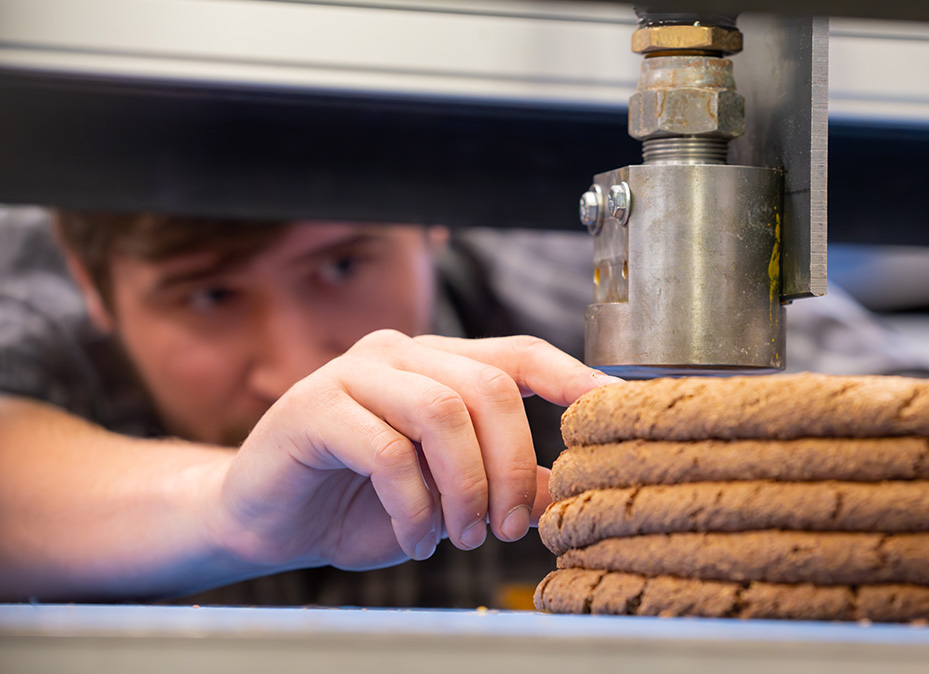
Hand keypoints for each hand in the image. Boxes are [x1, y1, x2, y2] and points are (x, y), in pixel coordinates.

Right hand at [207, 331, 620, 571]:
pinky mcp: (313, 407)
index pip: (519, 354)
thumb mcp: (449, 497)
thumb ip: (508, 483)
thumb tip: (573, 489)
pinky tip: (414, 537)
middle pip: (488, 387)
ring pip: (442, 412)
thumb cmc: (361, 503)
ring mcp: (354, 373)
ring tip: (460, 537)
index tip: (614, 406)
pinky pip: (386, 451)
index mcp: (441, 364)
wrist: (267, 520)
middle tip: (509, 528)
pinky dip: (413, 505)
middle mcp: (402, 355)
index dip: (571, 377)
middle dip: (511, 465)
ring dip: (464, 488)